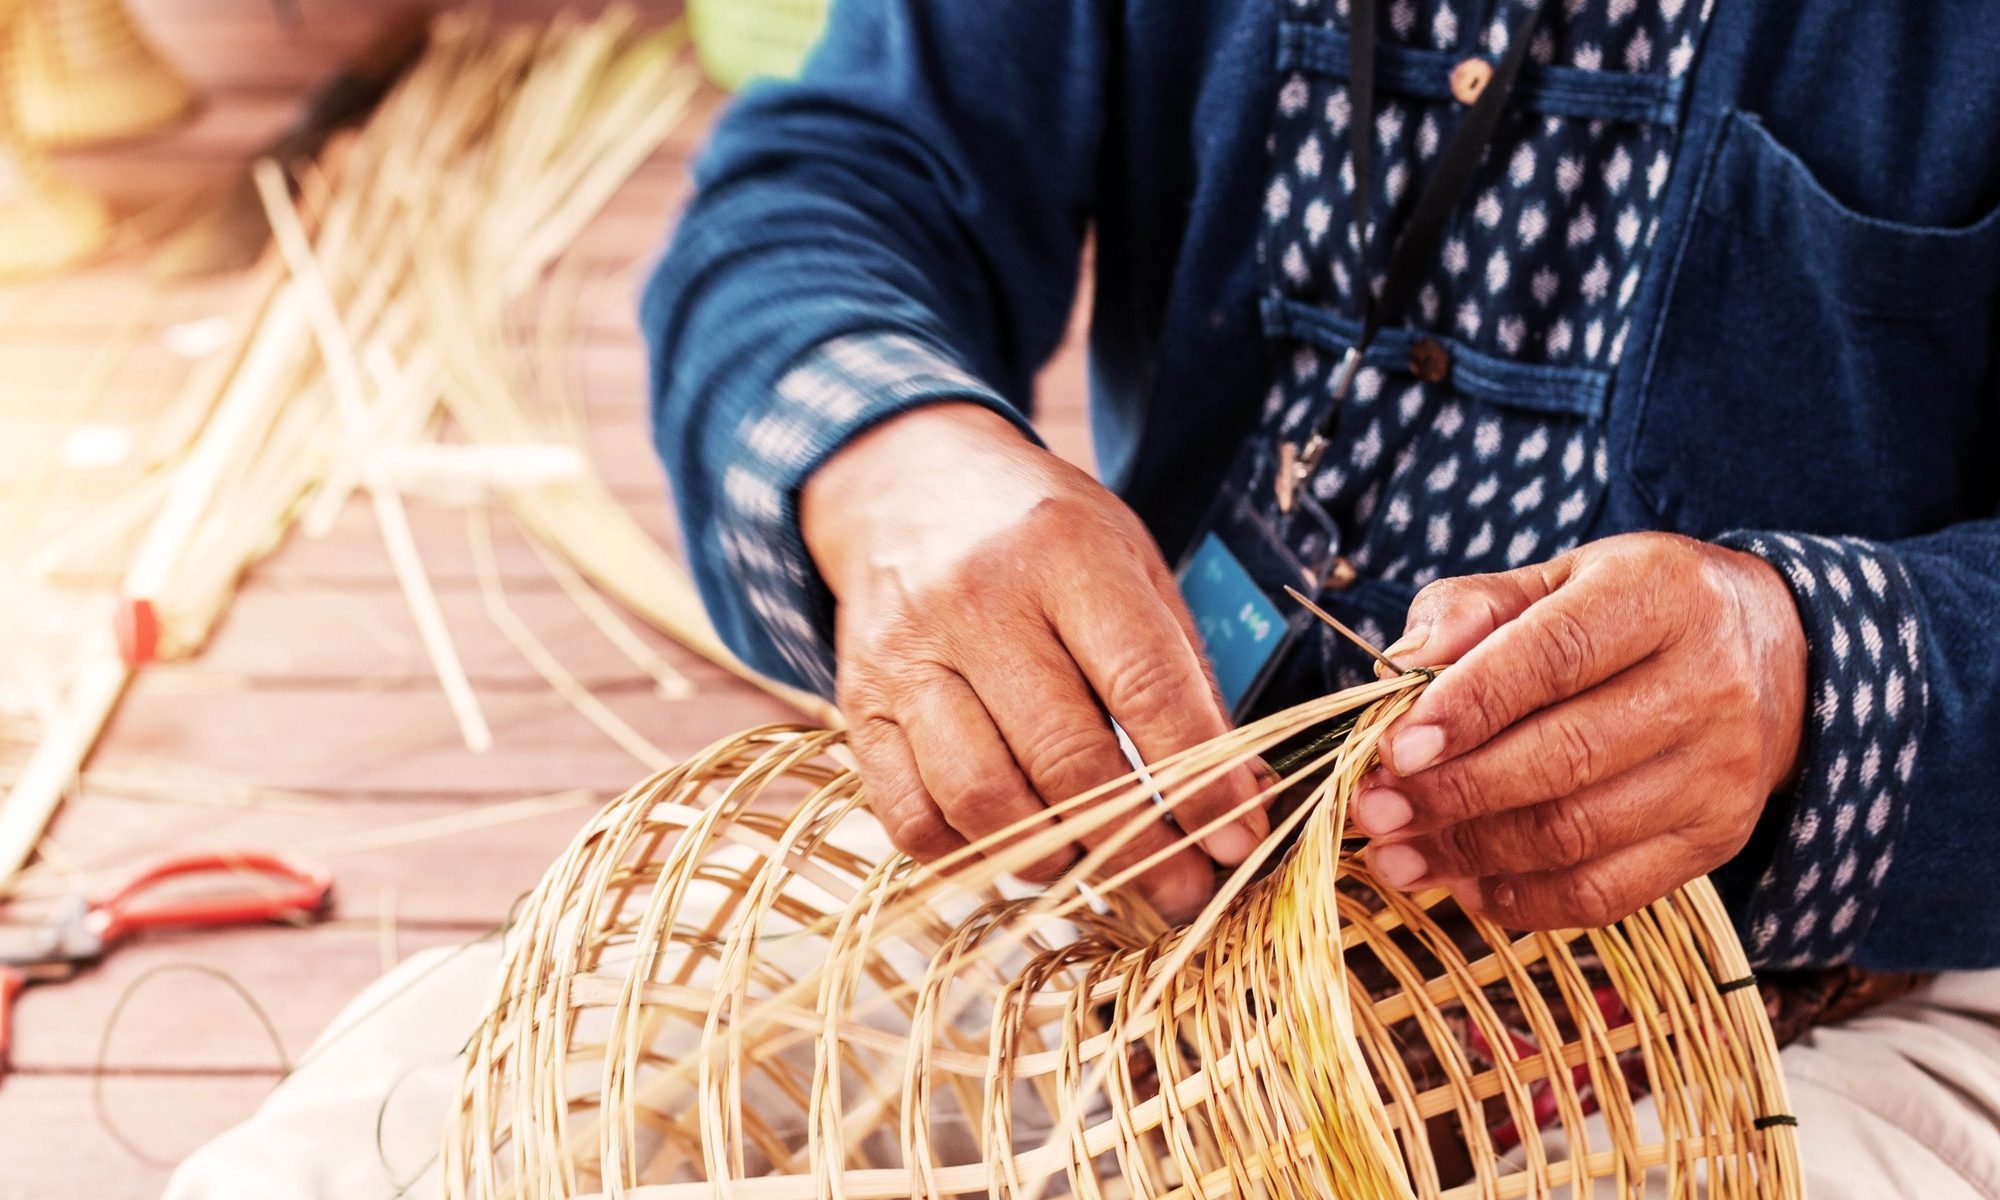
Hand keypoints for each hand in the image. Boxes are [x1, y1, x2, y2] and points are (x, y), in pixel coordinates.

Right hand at [801, 403, 1265, 918]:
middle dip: (1140, 847)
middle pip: (1066, 758)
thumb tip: (1243, 798)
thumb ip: (1185, 674)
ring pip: (983, 799)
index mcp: (1064, 553)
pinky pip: (911, 817)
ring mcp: (906, 657)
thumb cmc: (1040, 534)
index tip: (1237, 842)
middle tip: (1184, 892)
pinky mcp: (858, 706)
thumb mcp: (1129, 563)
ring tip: (1095, 865)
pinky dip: (971, 856)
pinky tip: (1014, 845)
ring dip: (1053, 858)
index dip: (1200, 779)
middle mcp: (976, 602)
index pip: (1144, 685)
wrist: (903, 482)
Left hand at [1353, 532, 1806, 928]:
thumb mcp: (1558, 578)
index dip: (1470, 705)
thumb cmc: (1629, 612)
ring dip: (1471, 853)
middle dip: (1452, 793)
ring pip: (1578, 833)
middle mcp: (1707, 684)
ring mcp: (1719, 772)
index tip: (1396, 747)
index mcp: (1659, 596)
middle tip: (1371, 810)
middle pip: (1564, 756)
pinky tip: (1464, 885)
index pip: (1557, 655)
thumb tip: (1402, 666)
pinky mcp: (1717, 839)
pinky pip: (1608, 892)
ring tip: (1395, 855)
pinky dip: (1524, 900)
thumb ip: (1473, 609)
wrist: (1773, 654)